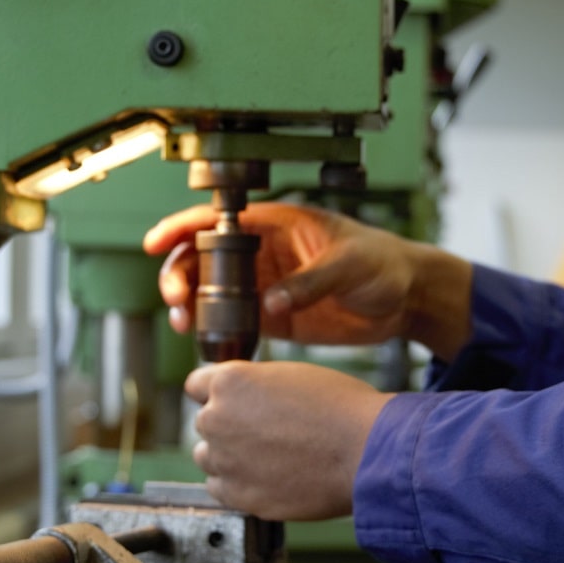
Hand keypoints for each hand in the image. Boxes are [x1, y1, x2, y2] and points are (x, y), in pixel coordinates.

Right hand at [145, 202, 471, 356]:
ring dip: (190, 305)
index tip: (157, 243)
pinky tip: (207, 342)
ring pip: (211, 292)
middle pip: (202, 257)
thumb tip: (272, 302)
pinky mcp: (274, 317)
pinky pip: (233, 321)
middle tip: (175, 297)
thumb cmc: (384, 262)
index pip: (218, 220)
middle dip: (179, 274)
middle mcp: (262, 254)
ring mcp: (265, 286)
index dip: (181, 227)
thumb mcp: (350, 263)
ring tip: (183, 322)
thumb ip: (311, 280)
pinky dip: (215, 331)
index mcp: (276, 225)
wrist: (406, 297)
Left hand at [185, 360, 387, 520]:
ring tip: (269, 457)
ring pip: (209, 457)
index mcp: (229, 382)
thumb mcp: (290, 376)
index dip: (219, 393)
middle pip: (206, 422)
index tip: (235, 403)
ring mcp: (224, 461)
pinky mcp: (237, 495)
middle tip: (267, 432)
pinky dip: (238, 484)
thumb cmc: (340, 409)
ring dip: (230, 457)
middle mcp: (216, 419)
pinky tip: (268, 477)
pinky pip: (220, 488)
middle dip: (229, 426)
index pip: (197, 385)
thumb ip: (254, 386)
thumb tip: (241, 399)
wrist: (365, 452)